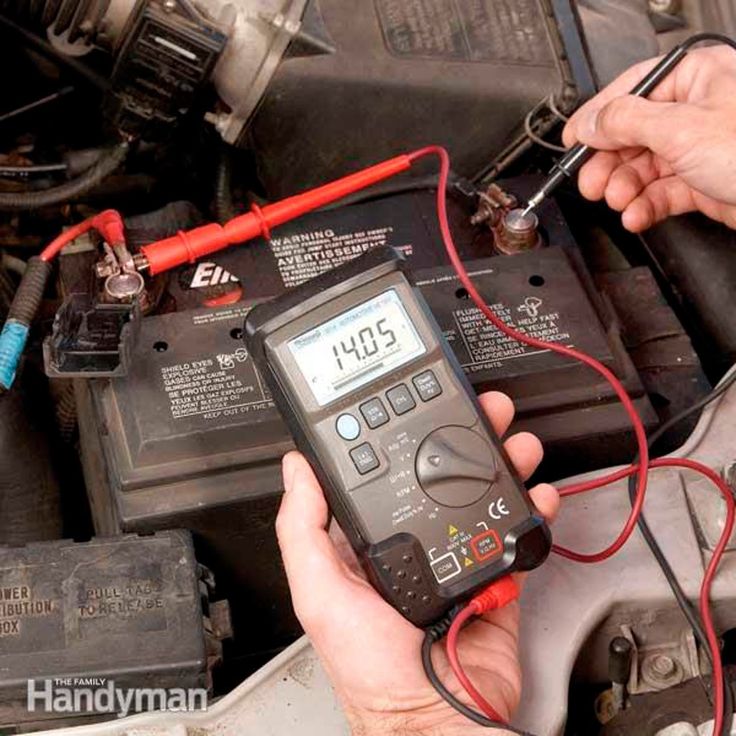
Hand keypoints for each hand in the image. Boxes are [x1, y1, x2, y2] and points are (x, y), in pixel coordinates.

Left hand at [276, 392, 557, 735]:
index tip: (417, 408)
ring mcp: (455, 561)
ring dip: (502, 466)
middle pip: (440, 479)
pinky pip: (515, 537)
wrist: (438, 719)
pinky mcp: (493, 580)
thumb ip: (304, 531)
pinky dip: (531, 511)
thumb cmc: (372, 670)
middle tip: (483, 413)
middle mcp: (413, 546)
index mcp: (369, 545)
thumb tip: (295, 472)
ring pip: (481, 499)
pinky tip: (538, 493)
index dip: (401, 439)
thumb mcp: (320, 594)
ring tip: (516, 444)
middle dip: (464, 442)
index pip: (384, 476)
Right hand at [562, 45, 735, 231]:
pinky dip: (644, 206)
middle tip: (591, 183)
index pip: (630, 91)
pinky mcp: (702, 181)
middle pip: (632, 134)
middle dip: (609, 163)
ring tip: (617, 202)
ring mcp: (699, 147)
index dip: (596, 118)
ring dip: (624, 189)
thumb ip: (626, 122)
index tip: (572, 141)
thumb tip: (590, 122)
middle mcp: (696, 109)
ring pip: (643, 167)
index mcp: (695, 77)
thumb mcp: (680, 129)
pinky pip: (660, 192)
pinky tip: (636, 215)